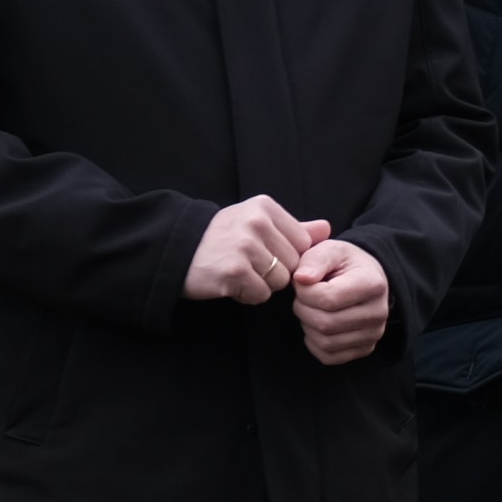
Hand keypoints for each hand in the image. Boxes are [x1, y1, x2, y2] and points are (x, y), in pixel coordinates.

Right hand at [187, 197, 330, 305]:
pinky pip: (261, 294)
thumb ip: (294, 227)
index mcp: (264, 207)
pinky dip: (247, 295)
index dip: (286, 254)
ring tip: (238, 272)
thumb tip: (327, 228)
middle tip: (246, 263)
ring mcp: (244, 246)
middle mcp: (256, 222)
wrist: (174, 252)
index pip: (304, 242)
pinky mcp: (233, 271)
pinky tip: (230, 283)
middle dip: (275, 271)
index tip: (261, 250)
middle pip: (294, 263)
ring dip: (262, 284)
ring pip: (280, 281)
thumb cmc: (220, 239)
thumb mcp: (255, 223)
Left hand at [290, 237, 391, 365]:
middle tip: (304, 297)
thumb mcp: (330, 250)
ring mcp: (374, 334)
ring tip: (312, 309)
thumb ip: (314, 260)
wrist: (367, 278)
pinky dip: (314, 344)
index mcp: (372, 284)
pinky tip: (317, 326)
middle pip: (325, 324)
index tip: (304, 282)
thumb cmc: (344, 264)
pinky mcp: (365, 348)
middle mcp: (379, 313)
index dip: (304, 292)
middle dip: (303, 310)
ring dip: (308, 326)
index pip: (327, 299)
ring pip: (325, 342)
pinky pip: (329, 357)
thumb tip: (300, 279)